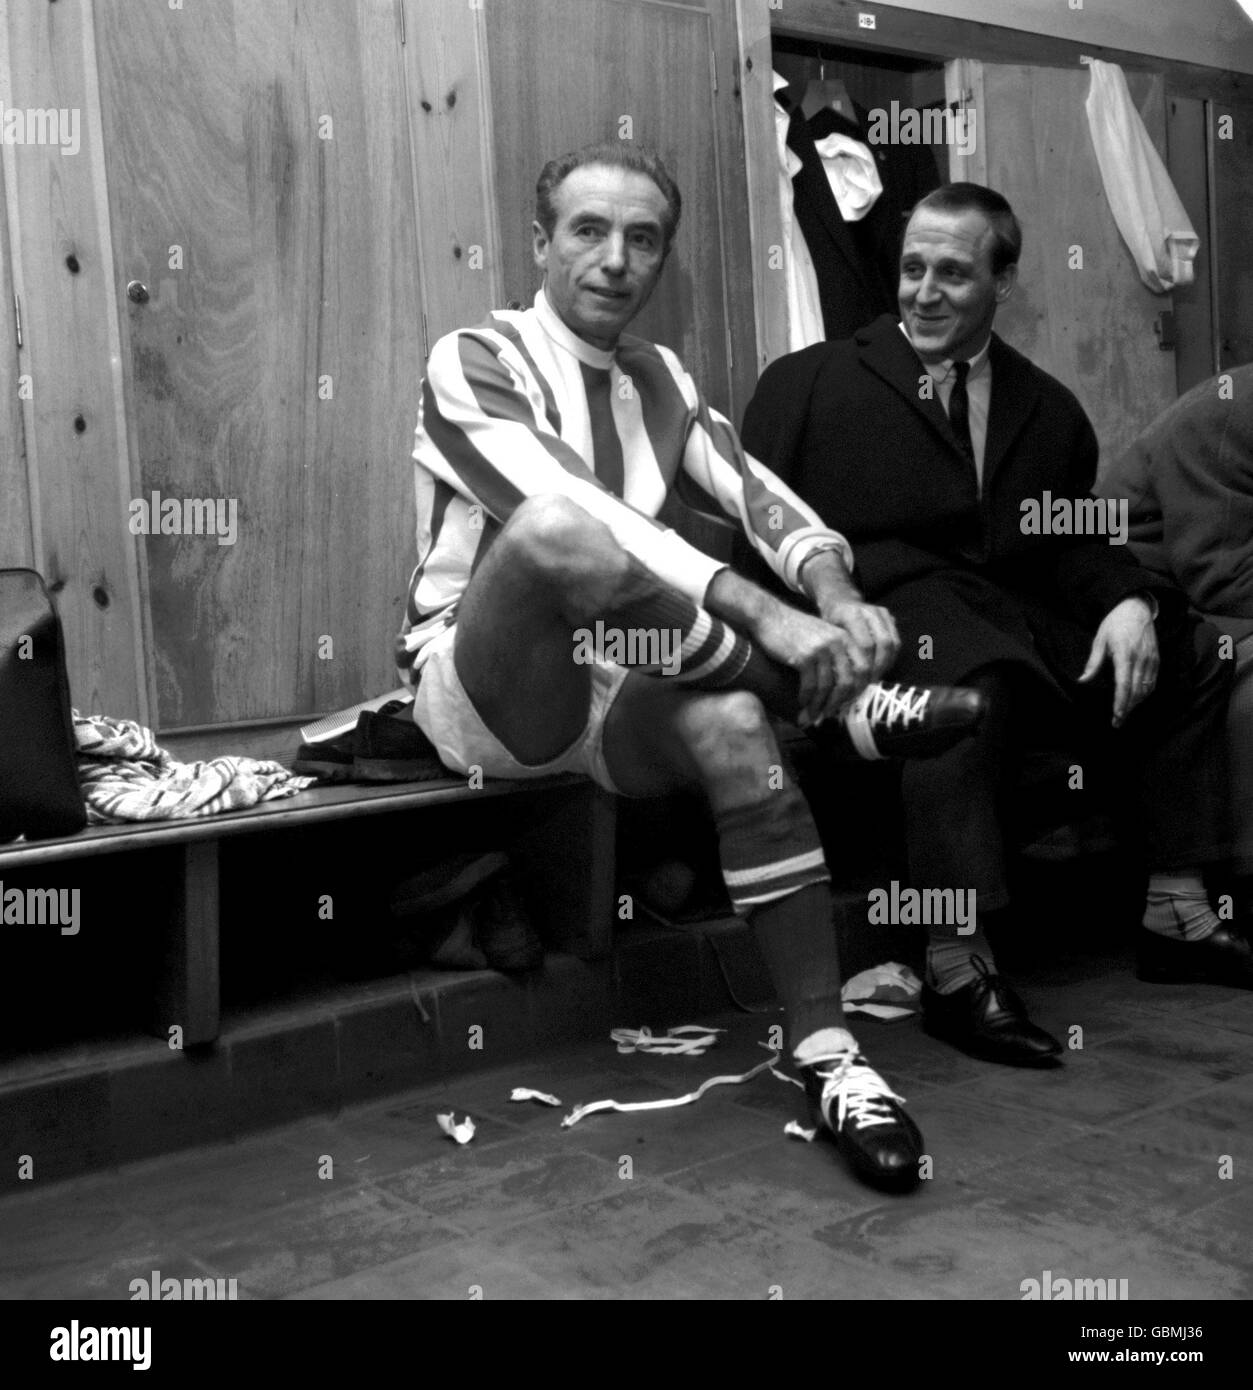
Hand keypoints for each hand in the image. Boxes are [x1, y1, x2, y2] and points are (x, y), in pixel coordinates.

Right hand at [751, 603, 868, 727]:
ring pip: (828, 686)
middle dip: (839, 702)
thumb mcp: (821, 634)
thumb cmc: (793, 628)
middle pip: (848, 681)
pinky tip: (802, 703)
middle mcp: (837, 643)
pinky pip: (810, 685)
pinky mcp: (804, 657)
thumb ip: (835, 652)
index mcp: (845, 637)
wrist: (768, 616)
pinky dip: (807, 698)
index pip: (862, 669)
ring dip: (820, 705)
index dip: (857, 689)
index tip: (847, 702)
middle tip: (830, 714)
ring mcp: (821, 649)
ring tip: (813, 716)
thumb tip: (842, 683)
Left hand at [817, 598, 899, 683]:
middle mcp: (869, 611)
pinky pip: (896, 641)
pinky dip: (891, 657)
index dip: (866, 665)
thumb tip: (848, 678)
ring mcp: (881, 612)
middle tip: (871, 681)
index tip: (860, 680)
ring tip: (876, 677)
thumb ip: (838, 652)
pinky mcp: (889, 616)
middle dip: (879, 666)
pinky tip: (881, 668)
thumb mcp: (827, 635)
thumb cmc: (830, 622)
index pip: (866, 645)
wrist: (839, 601)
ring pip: (893, 643)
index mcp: (851, 615)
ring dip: (887, 663)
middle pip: (884, 643)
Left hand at [1077, 596, 1157, 727]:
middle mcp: (1141, 659)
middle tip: (1117, 722)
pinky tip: (1136, 700)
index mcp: (1125, 654)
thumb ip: (1093, 662)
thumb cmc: (1115, 624)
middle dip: (1127, 709)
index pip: (1123, 685)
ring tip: (1124, 714)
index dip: (1120, 703)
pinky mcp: (1157, 660)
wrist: (1138, 609)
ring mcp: (1151, 660)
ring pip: (1146, 689)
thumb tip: (1082, 681)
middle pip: (1136, 691)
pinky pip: (1152, 683)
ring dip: (1136, 704)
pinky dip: (1144, 694)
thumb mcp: (1100, 640)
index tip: (1116, 717)